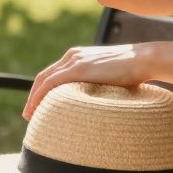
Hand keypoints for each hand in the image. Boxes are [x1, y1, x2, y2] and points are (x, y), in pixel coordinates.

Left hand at [23, 44, 149, 120]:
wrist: (143, 60)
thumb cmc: (133, 72)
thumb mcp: (110, 78)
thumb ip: (99, 86)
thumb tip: (99, 105)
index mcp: (80, 56)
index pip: (54, 73)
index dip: (43, 90)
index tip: (39, 106)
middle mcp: (73, 55)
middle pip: (44, 76)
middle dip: (34, 96)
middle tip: (29, 114)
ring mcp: (74, 60)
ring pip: (44, 80)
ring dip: (33, 98)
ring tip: (30, 116)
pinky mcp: (78, 68)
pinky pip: (50, 82)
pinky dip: (39, 96)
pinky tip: (35, 109)